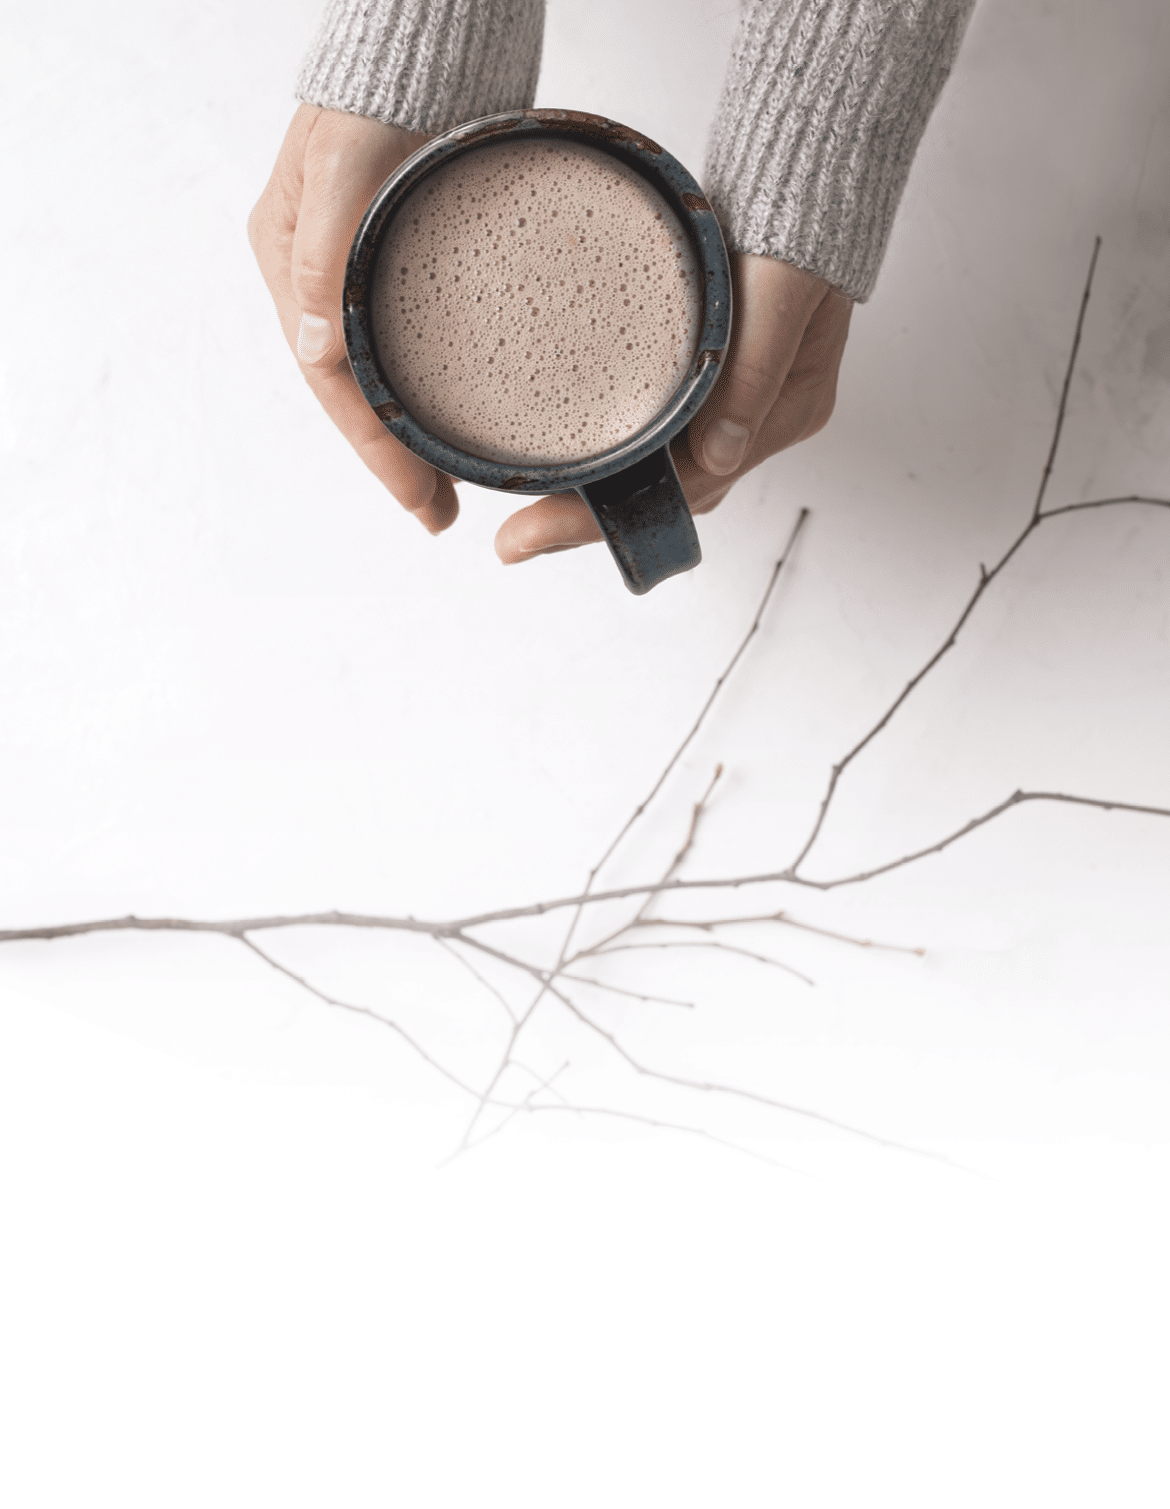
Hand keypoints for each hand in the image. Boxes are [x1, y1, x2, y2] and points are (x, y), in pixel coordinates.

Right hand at [248, 105, 458, 534]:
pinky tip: (453, 411)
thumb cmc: (382, 86)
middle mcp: (316, 273)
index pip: (330, 380)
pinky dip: (424, 382)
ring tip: (448, 485)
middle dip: (393, 458)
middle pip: (353, 388)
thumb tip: (316, 352)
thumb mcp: (347, 167)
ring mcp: (356, 265)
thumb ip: (327, 255)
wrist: (432, 32)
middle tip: (439, 516)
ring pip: (376, 370)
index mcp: (289, 258)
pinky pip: (404, 338)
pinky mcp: (401, 253)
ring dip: (407, 429)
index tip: (421, 503)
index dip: (374, 449)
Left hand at [493, 254, 852, 561]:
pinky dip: (611, 446)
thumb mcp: (783, 292)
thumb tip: (716, 455)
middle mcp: (755, 418)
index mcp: (783, 412)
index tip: (535, 535)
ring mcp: (732, 396)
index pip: (691, 490)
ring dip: (596, 490)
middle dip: (588, 520)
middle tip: (513, 541)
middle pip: (667, 490)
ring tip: (524, 513)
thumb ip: (754, 370)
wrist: (807, 164)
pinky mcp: (707, 366)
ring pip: (658, 466)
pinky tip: (566, 455)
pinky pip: (655, 425)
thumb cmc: (802, 219)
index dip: (611, 520)